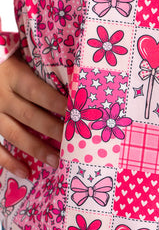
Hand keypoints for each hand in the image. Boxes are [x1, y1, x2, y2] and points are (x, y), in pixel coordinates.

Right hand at [0, 53, 67, 179]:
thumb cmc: (2, 60)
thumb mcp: (16, 57)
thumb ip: (37, 66)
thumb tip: (72, 76)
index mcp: (12, 75)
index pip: (38, 92)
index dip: (58, 103)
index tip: (79, 114)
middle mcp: (1, 96)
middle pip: (30, 115)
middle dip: (53, 130)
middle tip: (75, 144)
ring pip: (14, 134)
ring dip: (36, 149)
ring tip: (57, 162)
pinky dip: (8, 161)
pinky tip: (26, 172)